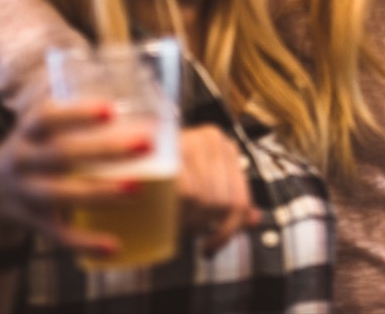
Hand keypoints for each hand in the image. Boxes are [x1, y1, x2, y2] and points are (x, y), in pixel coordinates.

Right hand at [0, 99, 155, 258]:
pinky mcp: (31, 222)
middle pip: (62, 153)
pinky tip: (114, 245)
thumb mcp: (42, 130)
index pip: (48, 116)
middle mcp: (22, 159)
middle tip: (146, 144)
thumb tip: (142, 101)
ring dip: (98, 192)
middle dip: (105, 149)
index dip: (78, 113)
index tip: (111, 109)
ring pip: (60, 194)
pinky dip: (85, 242)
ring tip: (136, 188)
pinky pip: (57, 235)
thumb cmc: (35, 151)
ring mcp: (24, 193)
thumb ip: (77, 117)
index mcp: (28, 131)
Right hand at [178, 125, 258, 254]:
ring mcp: (193, 141)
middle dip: (203, 224)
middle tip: (185, 229)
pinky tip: (169, 216)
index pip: (240, 199)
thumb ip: (230, 201)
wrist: (129, 151)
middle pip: (222, 202)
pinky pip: (187, 193)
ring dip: (188, 219)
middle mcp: (213, 139)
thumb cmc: (165, 173)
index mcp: (225, 147)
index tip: (212, 245)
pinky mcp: (172, 150)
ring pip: (205, 199)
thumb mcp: (201, 184)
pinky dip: (178, 211)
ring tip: (174, 220)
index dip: (229, 229)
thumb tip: (255, 219)